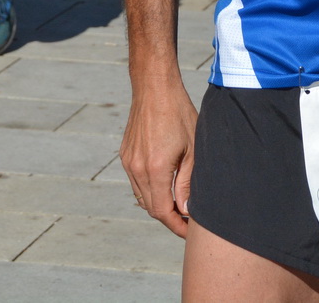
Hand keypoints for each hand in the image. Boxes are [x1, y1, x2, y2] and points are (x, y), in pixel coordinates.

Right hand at [121, 79, 199, 236]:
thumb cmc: (179, 113)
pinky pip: (136, 181)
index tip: (189, 231)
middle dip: (169, 217)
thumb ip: (188, 182)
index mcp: (155, 169)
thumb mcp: (193, 149)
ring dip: (159, 204)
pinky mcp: (125, 155)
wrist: (154, 88)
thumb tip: (185, 210)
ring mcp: (128, 162)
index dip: (176, 225)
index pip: (162, 211)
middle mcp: (137, 169)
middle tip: (188, 219)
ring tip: (179, 204)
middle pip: (150, 207)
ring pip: (142, 196)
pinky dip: (150, 189)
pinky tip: (165, 184)